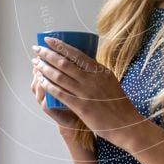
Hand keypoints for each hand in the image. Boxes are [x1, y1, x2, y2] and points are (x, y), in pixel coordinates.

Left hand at [31, 37, 145, 143]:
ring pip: (60, 77)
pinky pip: (61, 94)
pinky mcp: (81, 107)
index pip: (76, 54)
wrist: (127, 124)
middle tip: (36, 49)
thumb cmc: (118, 103)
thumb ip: (96, 73)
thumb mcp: (110, 81)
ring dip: (45, 68)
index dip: (60, 45)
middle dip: (47, 54)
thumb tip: (82, 62)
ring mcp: (86, 93)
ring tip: (36, 63)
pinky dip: (49, 86)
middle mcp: (92, 79)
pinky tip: (41, 81)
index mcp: (100, 71)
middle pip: (64, 63)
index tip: (48, 40)